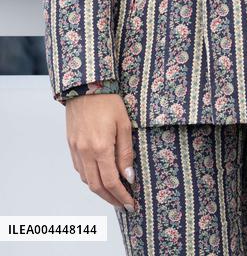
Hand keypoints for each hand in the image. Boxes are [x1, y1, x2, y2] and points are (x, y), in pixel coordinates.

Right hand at [65, 94, 136, 211]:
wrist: (85, 86)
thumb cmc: (108, 102)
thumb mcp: (124, 124)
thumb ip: (126, 152)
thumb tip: (128, 176)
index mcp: (101, 147)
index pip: (111, 181)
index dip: (121, 195)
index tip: (131, 203)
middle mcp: (85, 152)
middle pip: (97, 186)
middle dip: (111, 199)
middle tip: (123, 204)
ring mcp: (76, 150)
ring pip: (86, 180)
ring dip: (100, 190)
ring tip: (114, 193)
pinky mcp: (71, 145)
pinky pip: (79, 169)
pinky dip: (90, 178)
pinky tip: (100, 177)